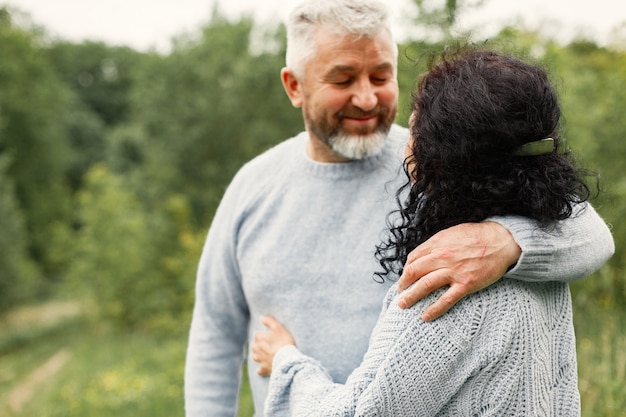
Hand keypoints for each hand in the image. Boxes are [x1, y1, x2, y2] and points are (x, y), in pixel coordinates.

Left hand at [252, 315, 295, 375]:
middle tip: (268, 344)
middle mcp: (256, 349)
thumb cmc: (284, 342)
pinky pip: (260, 370)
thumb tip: (261, 317)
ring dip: (258, 355)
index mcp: (259, 338)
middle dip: (259, 344)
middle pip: (254, 345)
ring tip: (264, 354)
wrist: (287, 360)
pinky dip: (261, 369)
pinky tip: (263, 368)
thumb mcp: (278, 327)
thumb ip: (269, 321)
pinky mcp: (264, 369)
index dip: (264, 334)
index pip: (257, 334)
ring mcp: (260, 360)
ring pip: (255, 357)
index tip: (270, 335)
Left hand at [397, 222, 520, 320]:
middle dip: (403, 283)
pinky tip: (425, 316)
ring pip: (425, 285)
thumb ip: (437, 243)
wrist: (502, 241)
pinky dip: (434, 309)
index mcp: (438, 243)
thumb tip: (423, 255)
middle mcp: (442, 256)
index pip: (413, 258)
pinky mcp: (466, 284)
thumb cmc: (478, 235)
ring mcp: (454, 271)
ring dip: (411, 296)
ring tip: (402, 305)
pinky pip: (446, 299)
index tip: (405, 277)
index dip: (406, 269)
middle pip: (414, 271)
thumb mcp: (452, 232)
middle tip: (399, 292)